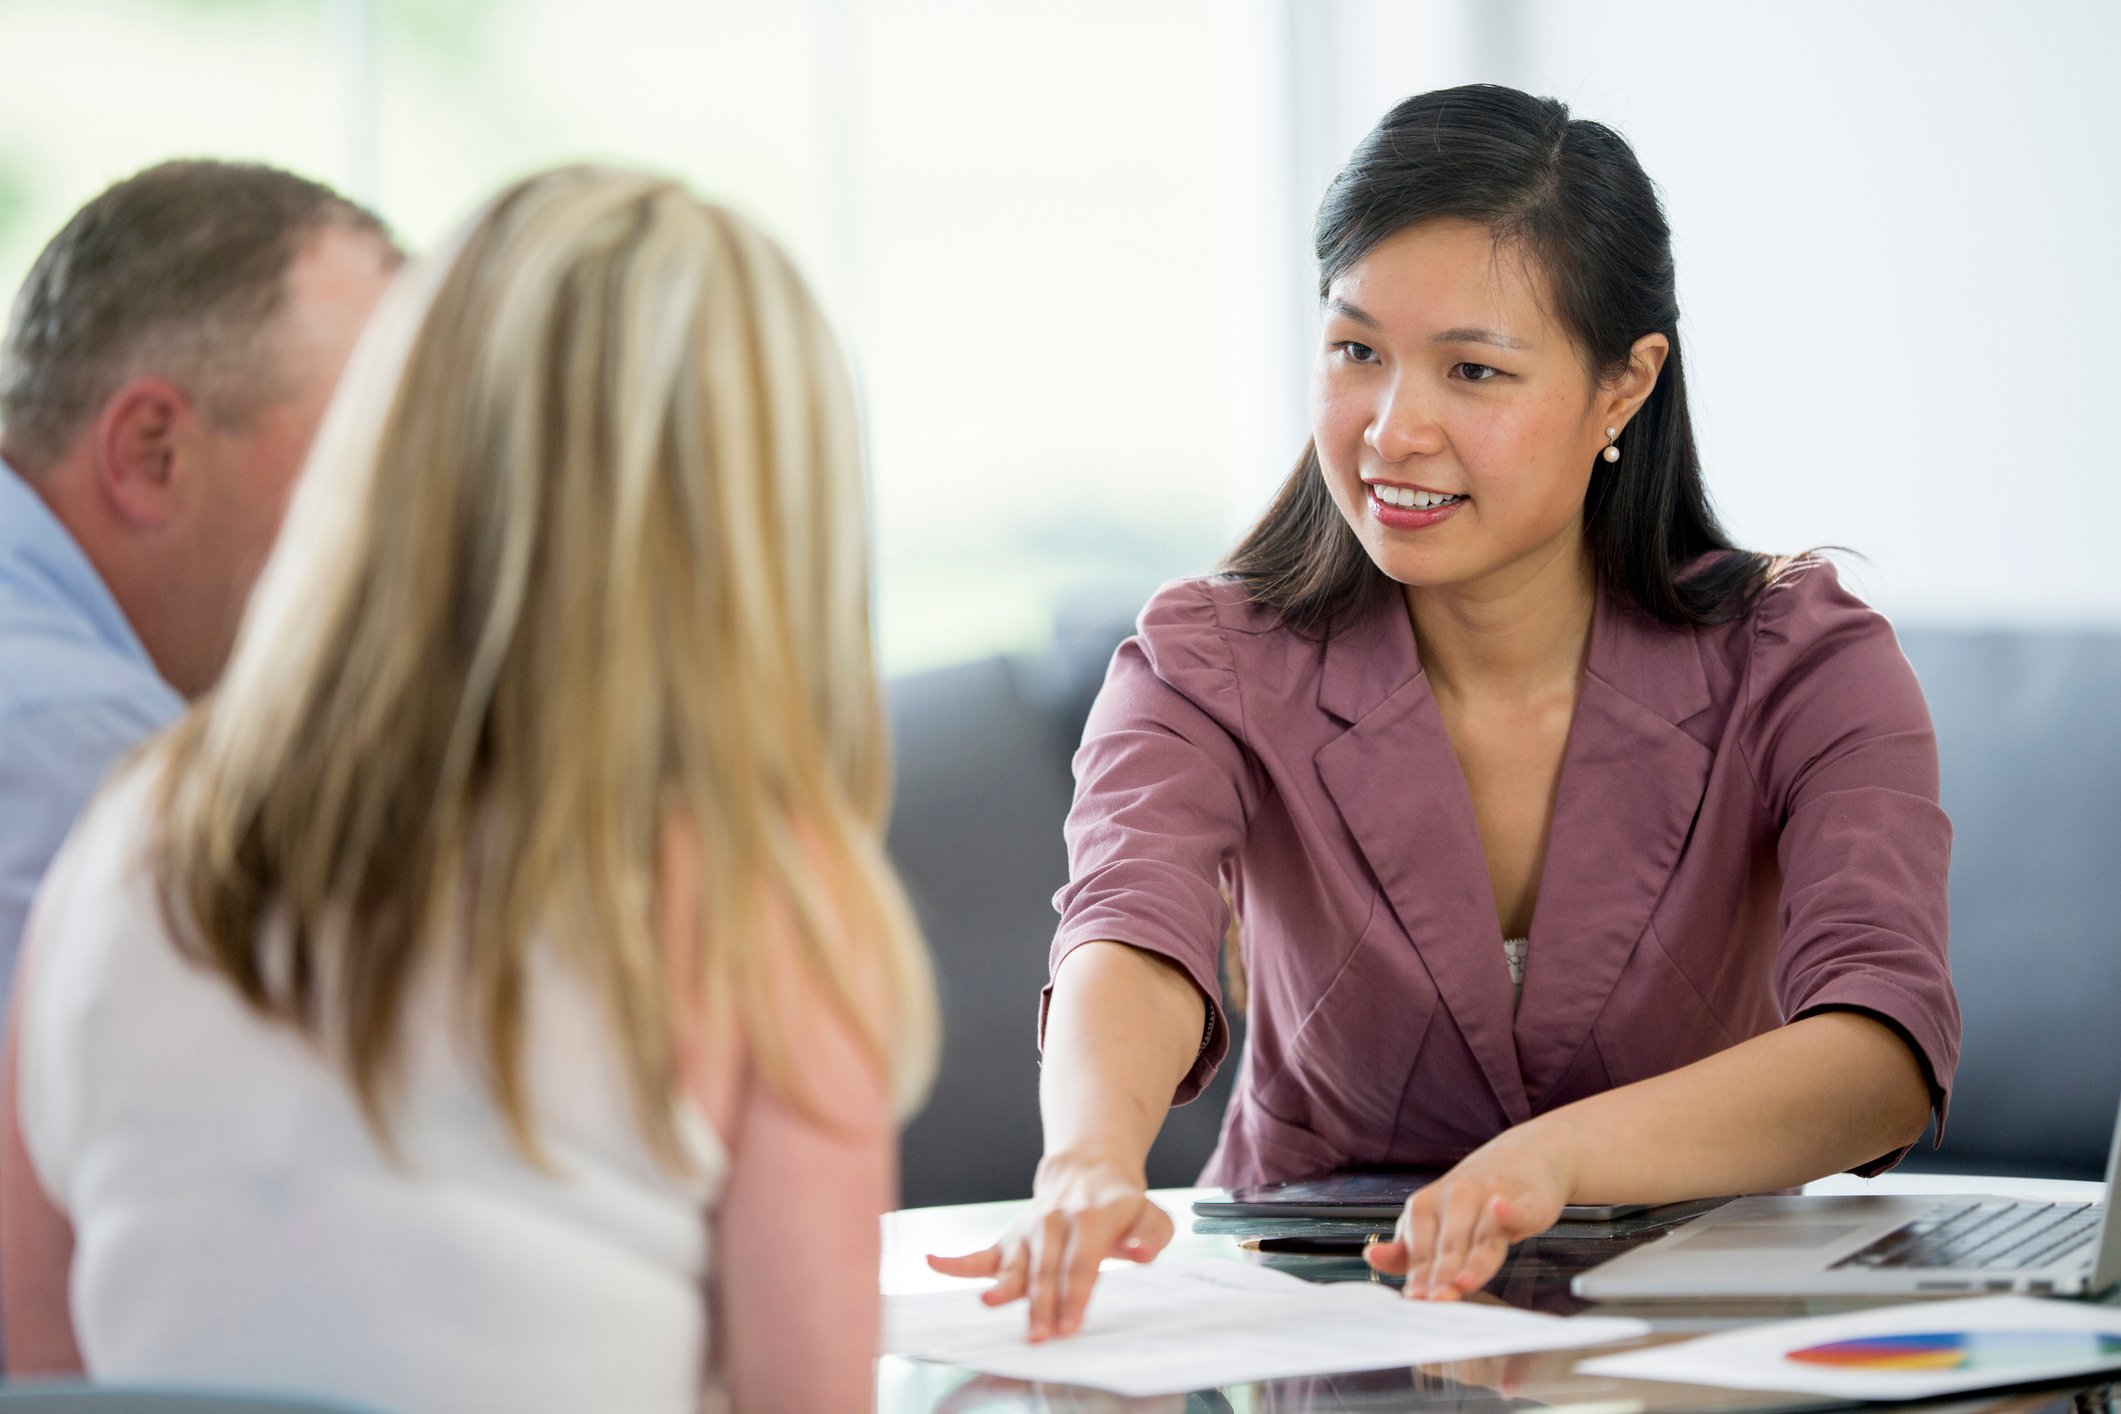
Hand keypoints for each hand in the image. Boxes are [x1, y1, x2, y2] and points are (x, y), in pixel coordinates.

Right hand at [926, 1148, 1172, 1341]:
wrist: (1089, 1170)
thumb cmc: (1122, 1205)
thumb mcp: (1151, 1215)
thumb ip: (1152, 1236)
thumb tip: (1141, 1254)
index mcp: (1092, 1218)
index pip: (1081, 1263)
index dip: (1075, 1295)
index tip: (1070, 1326)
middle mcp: (1055, 1223)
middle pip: (1045, 1269)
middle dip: (1041, 1303)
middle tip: (1038, 1334)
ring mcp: (1029, 1230)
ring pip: (1015, 1264)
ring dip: (1003, 1286)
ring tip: (989, 1302)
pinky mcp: (1010, 1239)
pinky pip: (980, 1253)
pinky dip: (954, 1261)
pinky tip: (931, 1262)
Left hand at [1363, 1126, 1572, 1299]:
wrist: (1525, 1156)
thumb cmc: (1473, 1200)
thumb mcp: (1434, 1220)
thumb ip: (1408, 1249)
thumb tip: (1371, 1256)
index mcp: (1426, 1205)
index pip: (1421, 1249)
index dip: (1419, 1276)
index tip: (1415, 1301)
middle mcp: (1456, 1197)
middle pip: (1450, 1246)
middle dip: (1443, 1275)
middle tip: (1437, 1302)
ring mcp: (1492, 1195)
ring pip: (1482, 1236)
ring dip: (1473, 1260)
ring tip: (1463, 1283)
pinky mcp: (1526, 1198)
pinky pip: (1518, 1208)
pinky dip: (1510, 1210)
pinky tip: (1500, 1210)